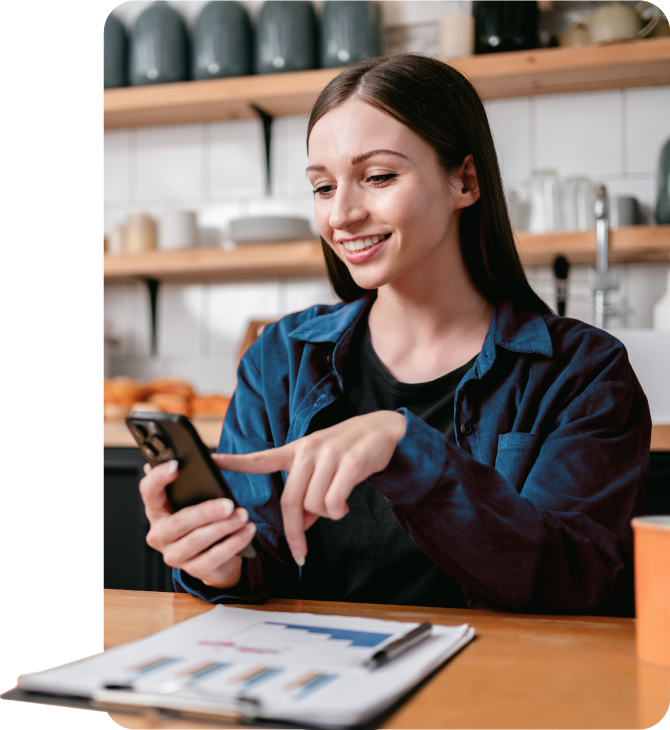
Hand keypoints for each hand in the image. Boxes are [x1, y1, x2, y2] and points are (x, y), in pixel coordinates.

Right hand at [139, 460, 256, 588]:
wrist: (215, 554)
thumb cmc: (204, 518)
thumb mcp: (198, 498)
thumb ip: (196, 482)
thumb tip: (209, 459)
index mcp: (157, 510)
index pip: (149, 491)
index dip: (159, 477)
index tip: (177, 465)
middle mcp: (159, 534)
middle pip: (178, 522)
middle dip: (205, 512)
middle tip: (229, 504)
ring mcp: (174, 555)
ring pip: (197, 541)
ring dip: (223, 527)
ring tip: (243, 515)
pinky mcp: (194, 570)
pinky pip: (214, 557)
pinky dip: (233, 543)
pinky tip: (247, 531)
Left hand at [213, 411, 405, 566]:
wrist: (383, 431)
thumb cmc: (348, 451)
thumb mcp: (321, 465)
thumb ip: (306, 492)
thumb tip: (298, 526)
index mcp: (296, 451)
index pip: (260, 458)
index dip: (235, 462)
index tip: (211, 461)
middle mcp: (308, 451)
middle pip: (291, 502)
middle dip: (295, 533)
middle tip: (301, 552)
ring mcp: (329, 456)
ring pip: (314, 505)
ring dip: (326, 516)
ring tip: (337, 507)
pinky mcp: (350, 464)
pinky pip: (335, 503)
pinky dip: (339, 512)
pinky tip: (346, 504)